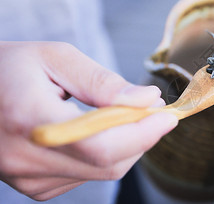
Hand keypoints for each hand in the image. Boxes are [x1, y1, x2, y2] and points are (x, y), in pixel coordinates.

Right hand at [0, 42, 177, 200]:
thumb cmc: (11, 67)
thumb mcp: (55, 58)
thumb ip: (101, 82)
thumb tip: (146, 100)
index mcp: (30, 121)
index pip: (101, 145)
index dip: (143, 133)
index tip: (168, 115)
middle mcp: (25, 159)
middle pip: (107, 164)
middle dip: (142, 138)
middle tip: (155, 110)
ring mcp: (27, 178)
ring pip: (102, 172)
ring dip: (128, 145)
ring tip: (129, 114)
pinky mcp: (33, 186)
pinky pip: (87, 176)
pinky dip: (107, 155)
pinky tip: (103, 131)